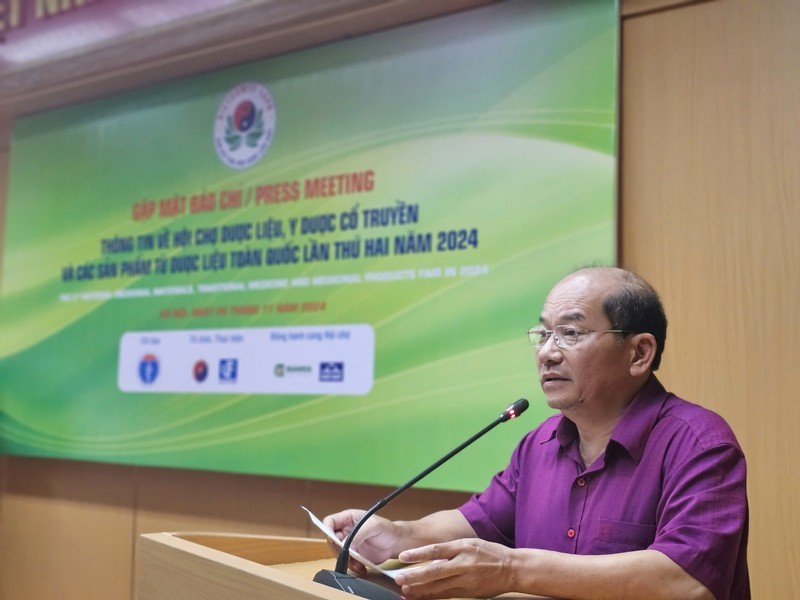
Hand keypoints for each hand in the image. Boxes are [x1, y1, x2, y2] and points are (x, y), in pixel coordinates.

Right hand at [322, 509, 398, 575]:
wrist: (395, 543)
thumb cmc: (386, 528)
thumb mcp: (373, 526)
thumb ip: (358, 533)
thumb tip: (345, 544)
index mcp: (348, 518)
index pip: (330, 522)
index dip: (327, 529)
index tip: (333, 540)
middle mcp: (346, 531)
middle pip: (331, 540)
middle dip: (338, 550)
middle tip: (348, 555)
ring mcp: (349, 544)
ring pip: (338, 553)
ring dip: (346, 561)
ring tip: (359, 565)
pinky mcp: (354, 555)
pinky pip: (346, 562)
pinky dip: (352, 567)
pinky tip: (361, 568)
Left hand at [395, 538, 516, 599]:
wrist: (512, 569)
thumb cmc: (490, 553)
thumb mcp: (470, 543)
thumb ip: (451, 549)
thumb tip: (429, 555)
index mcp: (463, 547)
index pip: (436, 550)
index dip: (418, 554)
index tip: (403, 557)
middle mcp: (464, 564)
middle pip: (435, 571)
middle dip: (415, 576)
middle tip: (399, 579)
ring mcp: (466, 580)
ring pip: (439, 587)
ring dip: (420, 590)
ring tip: (405, 590)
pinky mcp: (469, 593)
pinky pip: (446, 595)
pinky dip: (432, 597)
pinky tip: (421, 597)